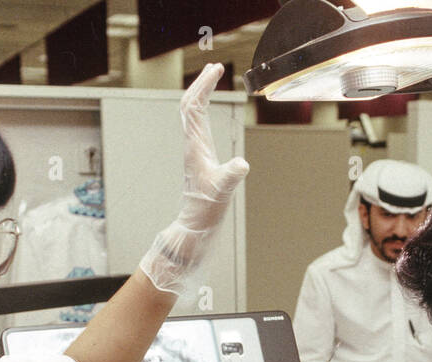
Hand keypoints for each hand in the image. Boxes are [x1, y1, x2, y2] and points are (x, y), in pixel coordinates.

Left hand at [140, 64, 249, 293]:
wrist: (194, 225)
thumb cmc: (206, 209)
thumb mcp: (222, 190)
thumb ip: (231, 175)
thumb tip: (242, 164)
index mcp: (195, 145)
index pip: (195, 106)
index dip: (204, 85)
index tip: (216, 69)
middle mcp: (191, 143)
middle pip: (189, 104)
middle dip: (201, 83)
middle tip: (214, 67)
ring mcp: (193, 149)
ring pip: (190, 113)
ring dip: (199, 93)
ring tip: (210, 80)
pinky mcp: (197, 156)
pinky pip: (195, 125)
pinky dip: (200, 110)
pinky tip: (207, 110)